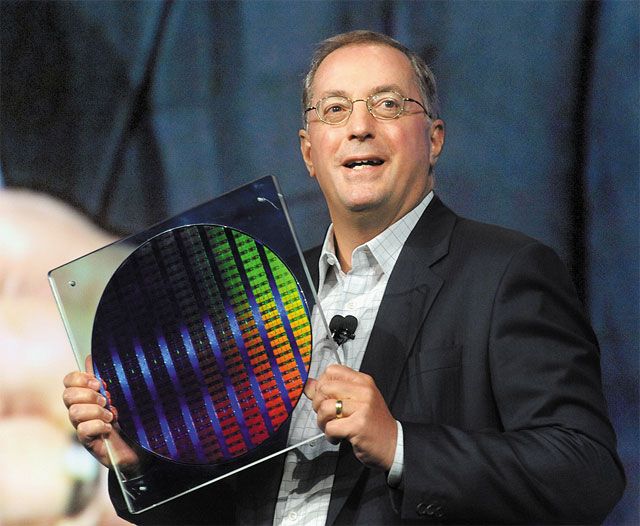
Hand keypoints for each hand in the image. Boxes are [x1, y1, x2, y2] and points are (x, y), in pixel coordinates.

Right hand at [62, 355, 141, 475]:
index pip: (69, 380)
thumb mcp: (121, 393)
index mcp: (87, 395)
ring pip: (74, 412)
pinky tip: (109, 429)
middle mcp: (81, 410)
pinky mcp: (88, 442)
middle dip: (89, 395)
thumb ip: (106, 377)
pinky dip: (99, 426)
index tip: (99, 382)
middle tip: (106, 400)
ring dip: (96, 412)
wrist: (141, 445)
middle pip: (68, 395)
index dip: (80, 378)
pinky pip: (83, 429)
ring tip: (111, 416)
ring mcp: (82, 426)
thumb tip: (91, 357)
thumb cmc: (130, 418)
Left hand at [304, 363, 396, 470]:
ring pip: (324, 408)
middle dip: (318, 404)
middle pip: (324, 388)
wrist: (394, 444)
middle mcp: (364, 391)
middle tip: (326, 416)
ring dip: (322, 422)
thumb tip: (309, 384)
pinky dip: (329, 436)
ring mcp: (363, 407)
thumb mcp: (356, 401)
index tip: (324, 397)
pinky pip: (330, 427)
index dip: (321, 384)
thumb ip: (334, 391)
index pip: (332, 370)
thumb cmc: (373, 423)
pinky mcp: (359, 425)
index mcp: (363, 381)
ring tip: (332, 427)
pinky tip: (338, 437)